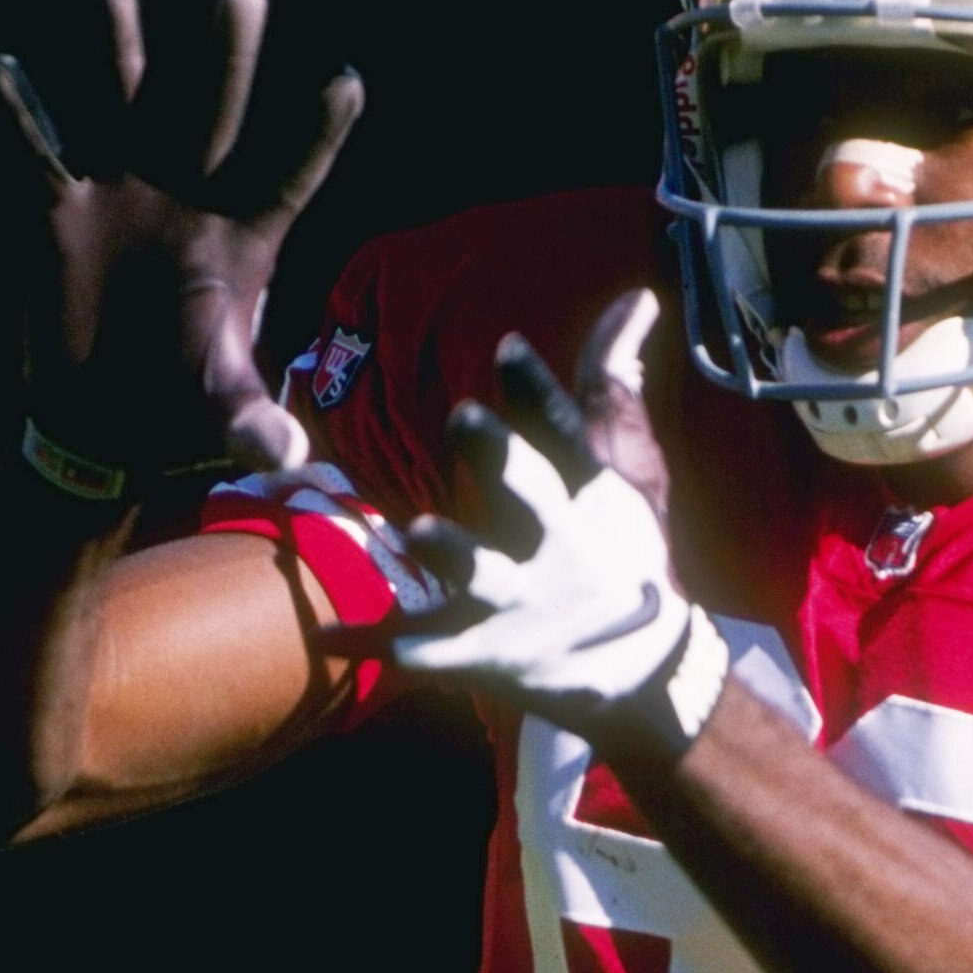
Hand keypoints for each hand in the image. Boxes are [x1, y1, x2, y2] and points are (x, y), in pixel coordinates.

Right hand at [0, 0, 361, 488]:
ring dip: (119, 48)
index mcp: (244, 240)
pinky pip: (32, 152)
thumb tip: (282, 457)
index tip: (349, 82)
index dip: (318, 136)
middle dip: (224, 54)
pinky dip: (12, 113)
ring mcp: (121, 195)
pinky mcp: (58, 214)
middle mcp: (187, 198)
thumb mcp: (220, 417)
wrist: (104, 425)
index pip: (289, 177)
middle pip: (210, 112)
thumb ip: (250, 422)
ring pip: (124, 102)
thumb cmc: (179, 411)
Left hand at [395, 294, 727, 756]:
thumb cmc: (627, 558)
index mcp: (588, 496)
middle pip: (531, 496)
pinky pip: (428, 650)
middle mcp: (559, 546)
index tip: (505, 343)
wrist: (645, 675)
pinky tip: (327, 634)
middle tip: (461, 415)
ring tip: (415, 530)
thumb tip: (634, 296)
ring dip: (451, 552)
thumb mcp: (630, 475)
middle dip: (500, 459)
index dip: (537, 390)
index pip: (565, 434)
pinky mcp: (491, 654)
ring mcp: (524, 604)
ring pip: (483, 575)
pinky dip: (379, 643)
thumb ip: (610, 386)